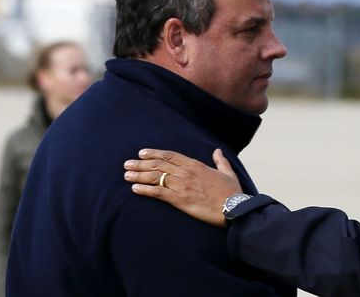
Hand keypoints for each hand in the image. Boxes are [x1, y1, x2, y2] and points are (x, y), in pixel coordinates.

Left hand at [123, 148, 241, 226]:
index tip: (142, 152)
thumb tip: (217, 151)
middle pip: (158, 165)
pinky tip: (134, 188)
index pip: (170, 155)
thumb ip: (220, 161)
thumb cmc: (231, 192)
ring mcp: (181, 186)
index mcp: (195, 165)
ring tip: (126, 175)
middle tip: (127, 164)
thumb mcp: (228, 173)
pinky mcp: (179, 199)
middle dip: (141, 163)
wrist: (233, 207)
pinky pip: (158, 193)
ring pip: (155, 177)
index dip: (154, 153)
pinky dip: (145, 190)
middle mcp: (186, 173)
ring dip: (139, 175)